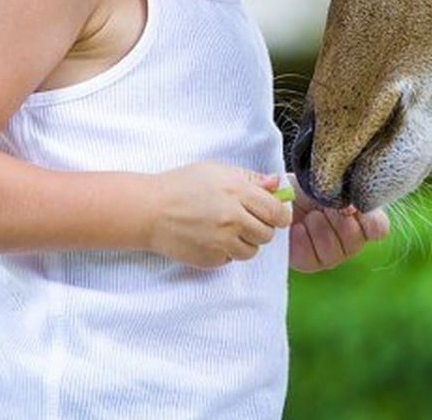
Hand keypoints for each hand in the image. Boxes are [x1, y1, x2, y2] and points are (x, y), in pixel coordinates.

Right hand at [144, 162, 291, 267]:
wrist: (150, 210)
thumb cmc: (182, 185)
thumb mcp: (218, 171)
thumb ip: (251, 178)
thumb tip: (276, 184)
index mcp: (238, 193)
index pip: (277, 212)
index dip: (281, 214)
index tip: (276, 214)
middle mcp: (233, 219)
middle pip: (267, 234)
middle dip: (262, 228)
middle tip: (248, 220)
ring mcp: (222, 242)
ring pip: (252, 251)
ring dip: (246, 242)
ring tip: (229, 230)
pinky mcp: (210, 259)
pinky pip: (231, 260)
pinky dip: (227, 252)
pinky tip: (213, 238)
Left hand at [286, 175, 390, 272]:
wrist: (280, 195)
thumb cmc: (309, 186)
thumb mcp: (329, 181)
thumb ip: (346, 190)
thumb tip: (351, 207)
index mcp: (363, 219)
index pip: (378, 228)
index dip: (367, 218)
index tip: (350, 205)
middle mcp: (351, 240)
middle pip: (354, 236)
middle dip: (335, 215)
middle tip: (323, 205)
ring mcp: (332, 255)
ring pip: (332, 245)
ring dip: (317, 224)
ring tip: (309, 215)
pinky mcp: (310, 263)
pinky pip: (312, 256)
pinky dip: (303, 237)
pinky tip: (299, 227)